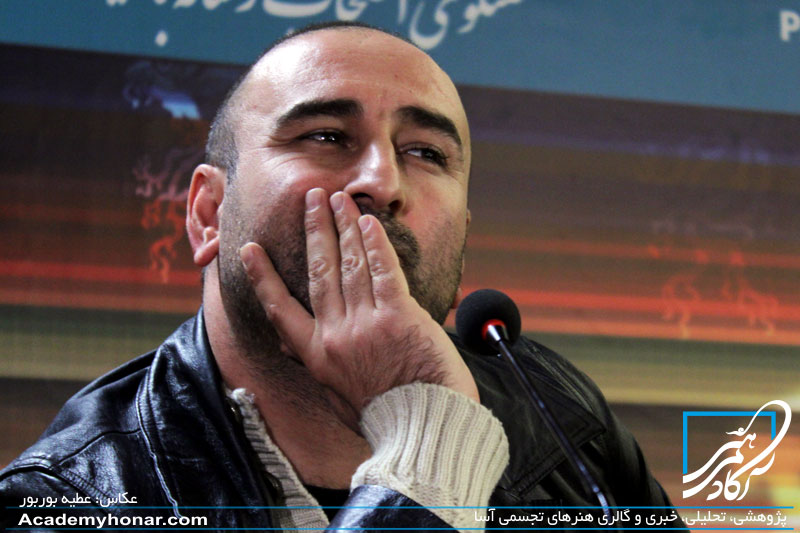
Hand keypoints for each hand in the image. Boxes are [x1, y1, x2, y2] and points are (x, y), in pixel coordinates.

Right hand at [239, 188, 478, 413]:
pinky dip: (375, 244)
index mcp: (317, 357)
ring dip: (344, 225)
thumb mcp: (337, 398)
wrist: (423, 430)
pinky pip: (384, 271)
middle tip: (311, 198)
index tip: (249, 250)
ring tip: (339, 198)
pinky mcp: (399, 318)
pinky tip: (368, 222)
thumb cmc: (385, 416)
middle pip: (319, 270)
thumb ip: (319, 368)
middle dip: (315, 229)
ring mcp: (366, 325)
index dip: (263, 277)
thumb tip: (294, 353)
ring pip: (350, 264)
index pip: (280, 308)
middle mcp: (335, 335)